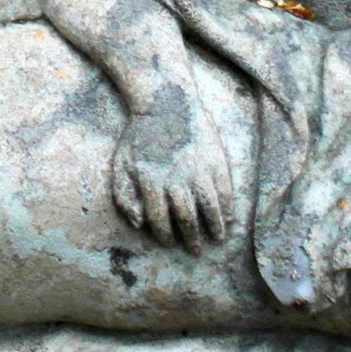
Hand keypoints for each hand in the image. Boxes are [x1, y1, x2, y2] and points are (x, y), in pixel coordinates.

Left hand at [111, 92, 233, 253]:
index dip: (164, 235)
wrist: (165, 100)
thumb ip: (124, 196)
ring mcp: (198, 168)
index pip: (159, 218)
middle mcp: (176, 178)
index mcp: (150, 180)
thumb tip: (139, 223)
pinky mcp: (215, 159)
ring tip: (216, 239)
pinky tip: (228, 219)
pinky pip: (224, 191)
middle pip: (186, 217)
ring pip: (209, 207)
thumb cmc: (139, 134)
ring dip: (214, 227)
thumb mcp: (121, 163)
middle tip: (195, 251)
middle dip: (191, 238)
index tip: (169, 243)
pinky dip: (227, 208)